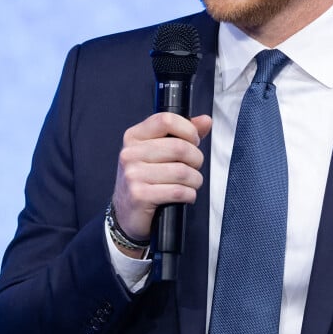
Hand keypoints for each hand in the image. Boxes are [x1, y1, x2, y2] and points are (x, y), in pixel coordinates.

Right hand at [111, 112, 211, 248]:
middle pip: (179, 147)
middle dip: (196, 159)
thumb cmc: (146, 179)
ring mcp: (133, 175)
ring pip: (182, 171)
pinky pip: (178, 191)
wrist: (126, 213)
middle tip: (194, 167)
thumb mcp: (158, 152)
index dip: (188, 130)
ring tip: (190, 184)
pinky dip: (189, 195)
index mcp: (134, 137)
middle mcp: (130, 153)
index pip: (166, 120)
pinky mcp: (139, 195)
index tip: (193, 141)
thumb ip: (183, 134)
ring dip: (195, 180)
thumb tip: (205, 121)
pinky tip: (184, 196)